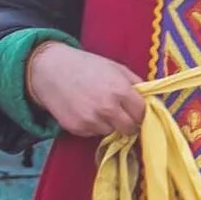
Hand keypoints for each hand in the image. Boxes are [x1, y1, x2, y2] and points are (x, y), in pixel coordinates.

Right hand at [26, 42, 146, 137]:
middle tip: (122, 114)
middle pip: (130, 128)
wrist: (49, 69)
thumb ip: (136, 84)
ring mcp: (91, 120)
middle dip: (129, 122)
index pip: (142, 114)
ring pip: (112, 132)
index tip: (137, 111)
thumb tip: (151, 100)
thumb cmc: (85, 65)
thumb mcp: (116, 68)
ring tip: (99, 108)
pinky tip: (86, 111)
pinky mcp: (77, 128)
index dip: (141, 113)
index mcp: (121, 90)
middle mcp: (107, 108)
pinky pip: (94, 133)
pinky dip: (94, 126)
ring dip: (110, 125)